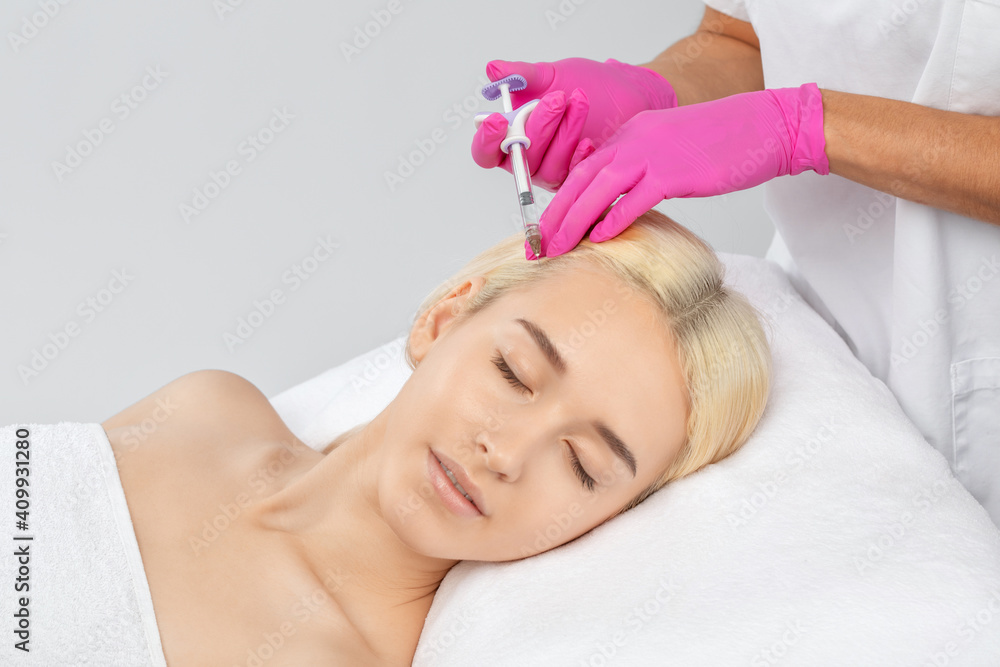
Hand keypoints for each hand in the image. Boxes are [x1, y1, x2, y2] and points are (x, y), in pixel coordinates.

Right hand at [471, 58, 677, 190]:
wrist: (626, 92)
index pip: (485, 151)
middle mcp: (527, 159)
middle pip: (517, 158)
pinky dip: (578, 158)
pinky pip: (571, 177)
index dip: (486, 141)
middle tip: (556, 99)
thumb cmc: (586, 83)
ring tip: (578, 102)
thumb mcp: (552, 74)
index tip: (499, 121)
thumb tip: (493, 69)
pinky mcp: (577, 179)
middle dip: (537, 127)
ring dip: (562, 135)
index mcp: (510, 136)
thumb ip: (523, 75)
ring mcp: (552, 171)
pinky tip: (588, 141)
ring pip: (546, 167)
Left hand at [540, 83, 829, 256]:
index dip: (558, 201)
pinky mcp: (675, 172)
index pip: (583, 170)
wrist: (763, 128)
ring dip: (573, 221)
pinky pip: (635, 197)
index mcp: (629, 134)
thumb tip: (617, 207)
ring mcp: (652, 154)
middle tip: (536, 246)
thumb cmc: (721, 145)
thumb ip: (641, 170)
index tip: (543, 230)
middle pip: (580, 180)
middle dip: (554, 216)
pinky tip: (599, 238)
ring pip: (599, 189)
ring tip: (556, 249)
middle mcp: (633, 140)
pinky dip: (614, 218)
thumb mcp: (669, 149)